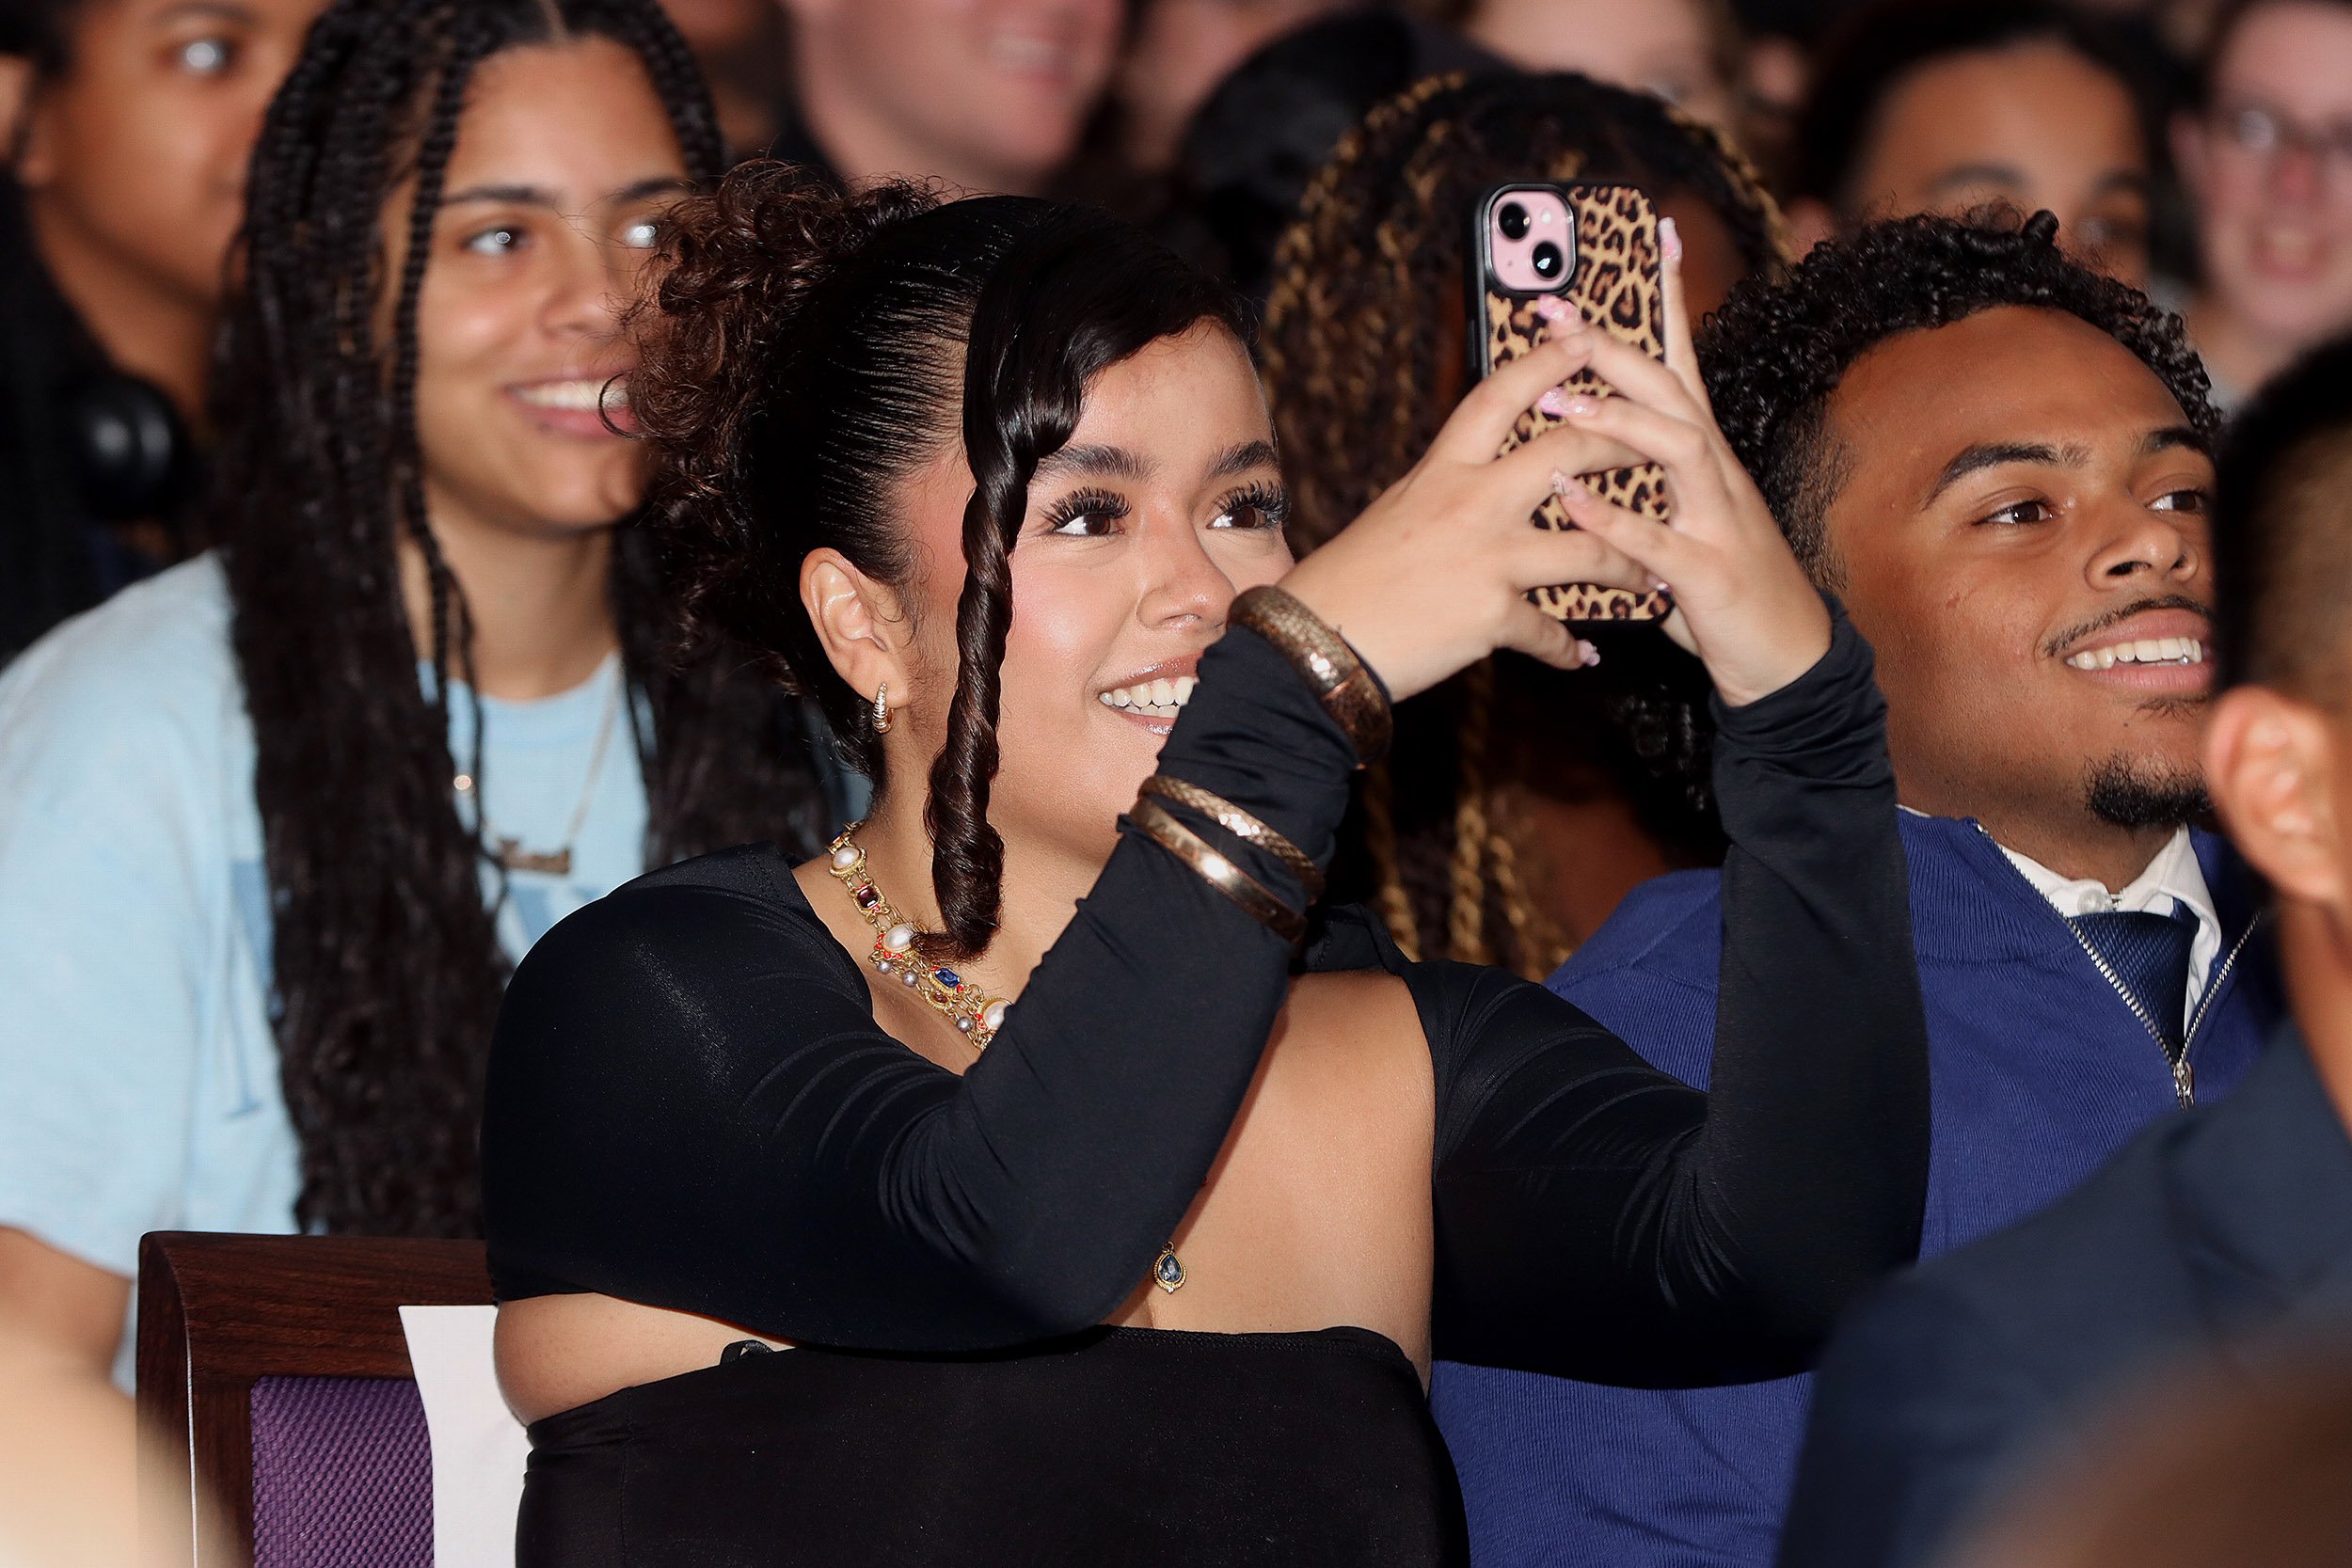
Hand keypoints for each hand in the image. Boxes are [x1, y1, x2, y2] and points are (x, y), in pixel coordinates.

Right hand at [1275, 329, 1657, 703]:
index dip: (1548, 361)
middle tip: (1664, 448)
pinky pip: (1551, 630)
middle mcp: (1470, 502)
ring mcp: (1487, 558)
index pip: (1501, 395)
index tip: (1587, 338)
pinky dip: (1570, 648)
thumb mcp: (1398, 509)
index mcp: (1443, 468)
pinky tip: (1583, 655)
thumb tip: (1482, 467)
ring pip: (1590, 547)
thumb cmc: (1350, 579)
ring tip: (1653, 576)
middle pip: (1571, 452)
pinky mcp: (1492, 617)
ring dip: (1631, 565)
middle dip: (1627, 447)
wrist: (1315, 644)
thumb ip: (1448, 484)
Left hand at [1539, 218, 1829, 706]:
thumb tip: (1572, 441)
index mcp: (1701, 453)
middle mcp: (1714, 471)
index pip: (1681, 359)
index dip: (1668, 298)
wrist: (1782, 660)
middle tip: (1556, 311)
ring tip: (1557, 404)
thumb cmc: (1718, 583)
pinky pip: (1658, 541)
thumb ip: (1632, 477)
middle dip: (1614, 345)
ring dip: (1615, 421)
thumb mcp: (1674, 515)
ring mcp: (1717, 519)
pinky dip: (1612, 520)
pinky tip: (1570, 502)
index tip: (1648, 234)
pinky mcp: (1709, 574)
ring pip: (1675, 448)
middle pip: (1670, 388)